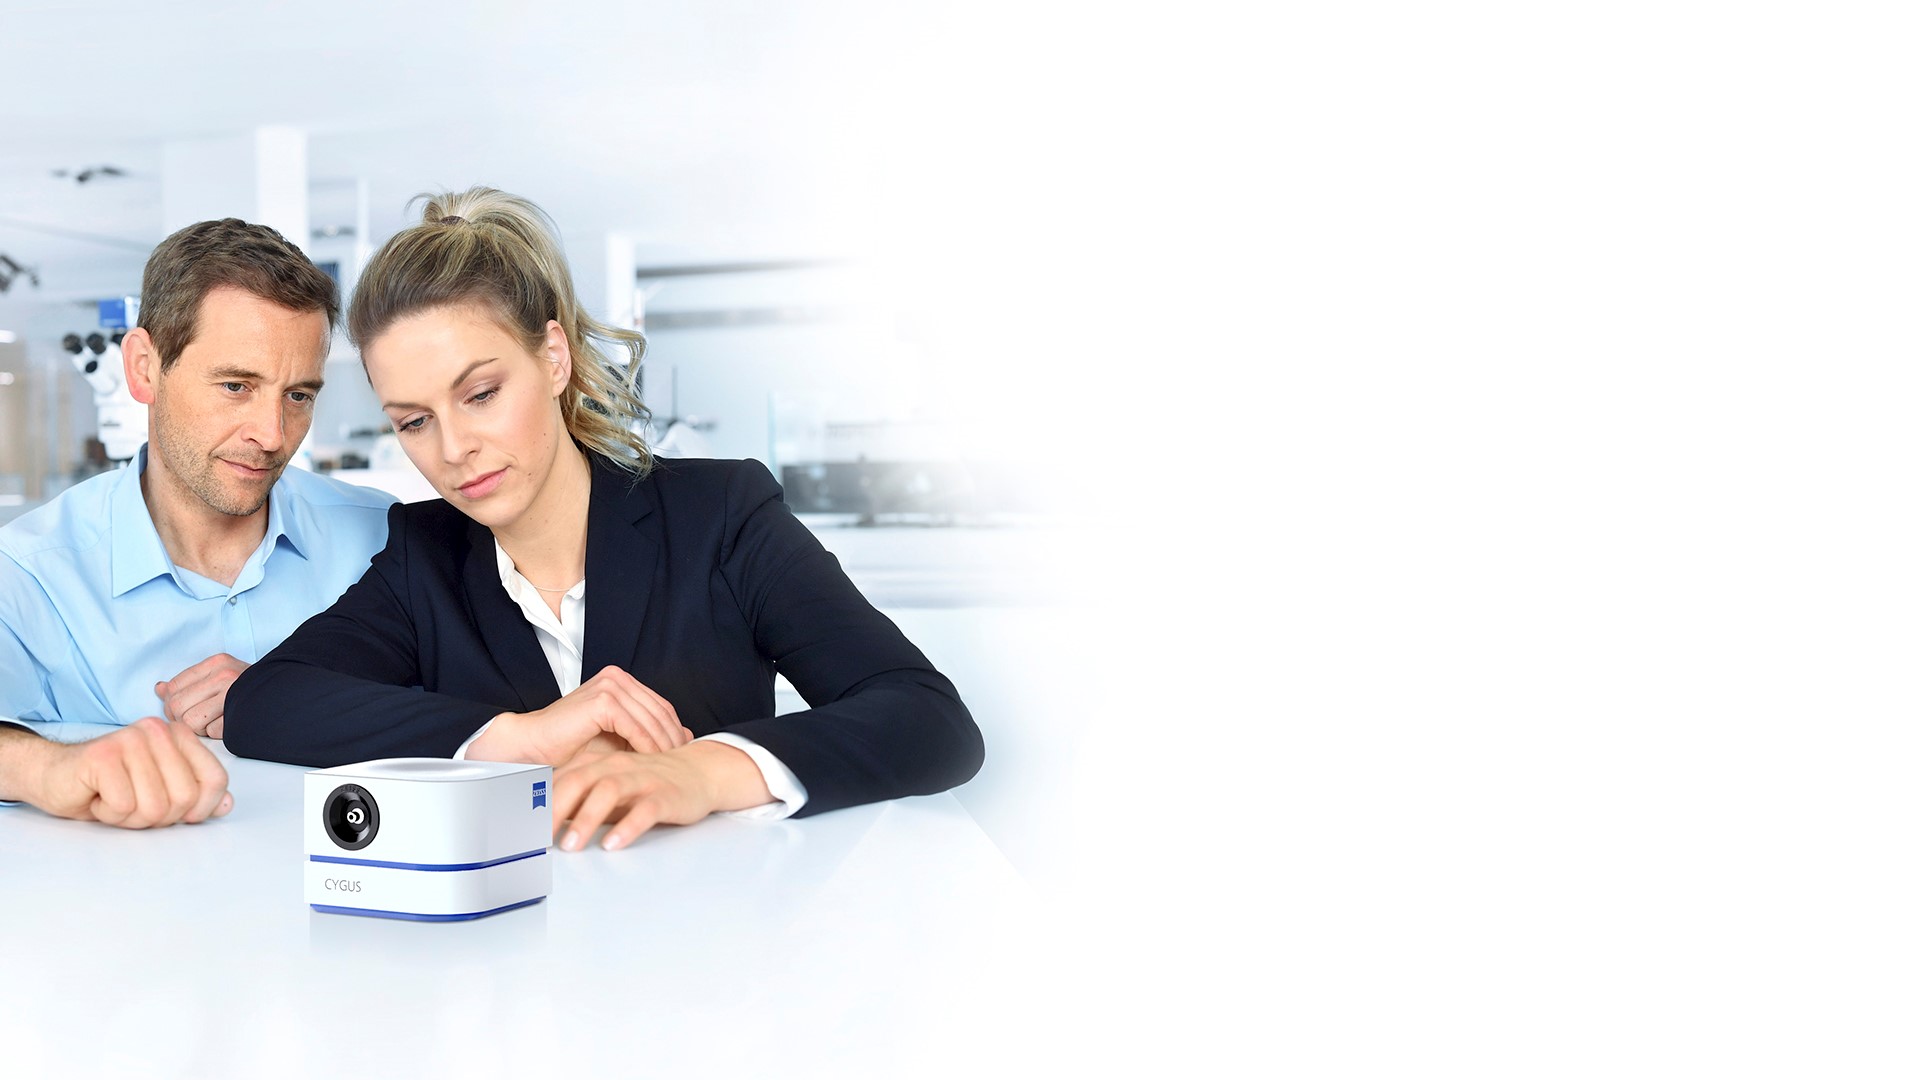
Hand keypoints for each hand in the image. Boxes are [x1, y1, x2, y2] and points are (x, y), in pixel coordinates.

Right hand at [34, 717, 232, 827]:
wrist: (54, 777)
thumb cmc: (111, 786)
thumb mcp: (162, 792)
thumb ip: (197, 796)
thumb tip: (227, 804)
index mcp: (179, 735)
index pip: (216, 779)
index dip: (201, 808)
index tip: (178, 812)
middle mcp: (158, 731)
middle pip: (185, 798)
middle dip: (159, 816)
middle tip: (134, 804)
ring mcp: (130, 740)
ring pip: (155, 806)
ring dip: (131, 817)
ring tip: (115, 800)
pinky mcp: (103, 756)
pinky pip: (124, 807)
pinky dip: (109, 814)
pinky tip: (98, 797)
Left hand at [156, 652, 249, 737]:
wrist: (284, 693)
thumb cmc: (248, 687)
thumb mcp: (218, 674)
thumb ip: (187, 682)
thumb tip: (159, 689)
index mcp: (217, 663)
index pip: (174, 687)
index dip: (172, 703)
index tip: (183, 709)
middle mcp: (225, 675)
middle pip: (178, 707)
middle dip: (182, 719)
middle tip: (197, 719)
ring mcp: (234, 695)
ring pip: (191, 722)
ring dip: (199, 728)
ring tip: (213, 721)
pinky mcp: (241, 715)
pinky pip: (212, 732)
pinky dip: (217, 733)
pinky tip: (227, 724)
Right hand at [468, 666, 692, 765]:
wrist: (534, 743)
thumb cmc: (571, 744)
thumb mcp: (618, 738)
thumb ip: (648, 733)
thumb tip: (689, 736)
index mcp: (621, 680)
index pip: (661, 706)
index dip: (674, 731)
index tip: (684, 755)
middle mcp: (617, 677)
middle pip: (660, 711)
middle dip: (673, 739)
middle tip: (682, 764)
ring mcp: (610, 685)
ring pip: (650, 720)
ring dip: (663, 746)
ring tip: (668, 769)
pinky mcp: (603, 700)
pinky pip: (635, 727)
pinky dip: (646, 746)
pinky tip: (650, 764)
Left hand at [550, 740, 772, 851]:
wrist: (700, 772)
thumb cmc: (650, 782)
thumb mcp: (611, 786)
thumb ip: (581, 799)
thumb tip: (545, 821)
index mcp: (601, 763)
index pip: (562, 778)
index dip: (539, 802)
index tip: (521, 827)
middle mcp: (618, 766)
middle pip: (579, 781)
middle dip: (554, 810)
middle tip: (537, 838)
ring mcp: (642, 779)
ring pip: (608, 792)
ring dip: (586, 819)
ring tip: (571, 845)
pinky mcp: (665, 795)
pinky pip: (644, 811)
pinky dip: (627, 827)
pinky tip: (614, 844)